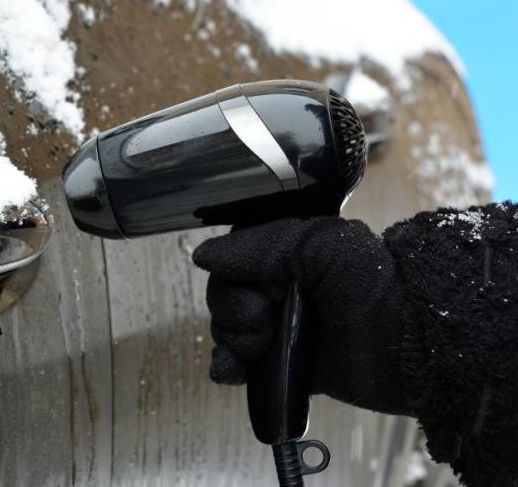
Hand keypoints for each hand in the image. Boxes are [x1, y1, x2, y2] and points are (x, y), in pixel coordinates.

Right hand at [192, 217, 409, 415]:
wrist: (415, 350)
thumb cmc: (378, 289)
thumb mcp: (322, 247)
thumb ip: (262, 246)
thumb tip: (203, 255)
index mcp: (291, 252)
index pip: (233, 257)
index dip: (232, 276)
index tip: (258, 293)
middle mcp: (284, 287)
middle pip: (225, 295)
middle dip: (232, 311)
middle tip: (260, 322)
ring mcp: (284, 327)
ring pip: (229, 329)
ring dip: (230, 340)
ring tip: (256, 349)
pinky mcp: (286, 364)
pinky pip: (241, 364)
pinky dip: (227, 366)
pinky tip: (231, 371)